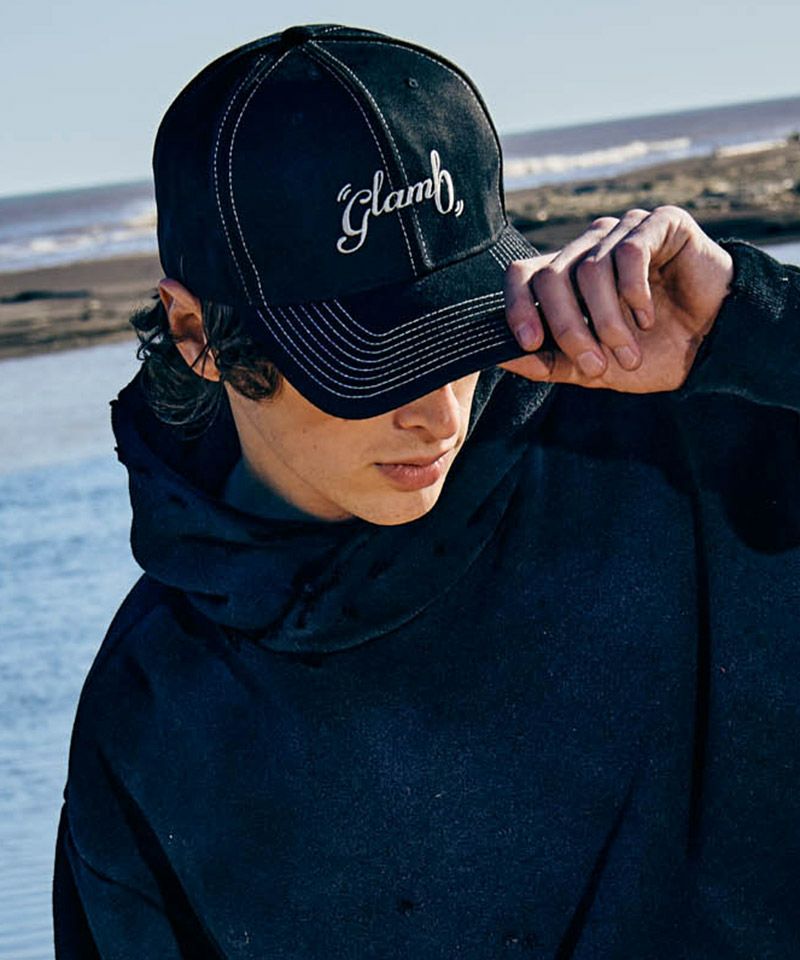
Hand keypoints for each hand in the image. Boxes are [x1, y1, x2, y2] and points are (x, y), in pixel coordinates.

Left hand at [498, 206, 733, 392]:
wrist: (714, 346)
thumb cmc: (652, 354)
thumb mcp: (592, 368)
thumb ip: (549, 362)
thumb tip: (502, 358)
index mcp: (566, 276)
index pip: (521, 275)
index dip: (516, 307)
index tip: (529, 343)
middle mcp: (589, 248)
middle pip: (552, 277)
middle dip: (568, 329)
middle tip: (595, 366)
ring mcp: (622, 232)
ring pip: (590, 270)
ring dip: (607, 321)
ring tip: (628, 353)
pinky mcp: (660, 224)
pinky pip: (629, 252)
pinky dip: (633, 293)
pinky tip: (647, 317)